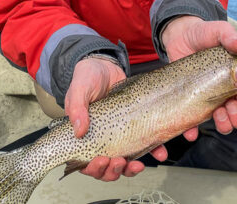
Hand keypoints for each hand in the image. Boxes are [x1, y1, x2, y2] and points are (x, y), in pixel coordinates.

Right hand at [64, 56, 166, 180]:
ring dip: (131, 168)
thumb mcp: (79, 89)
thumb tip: (79, 130)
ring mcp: (119, 135)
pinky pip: (143, 144)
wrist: (105, 65)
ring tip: (138, 164)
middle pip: (106, 168)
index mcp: (84, 136)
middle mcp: (102, 140)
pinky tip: (159, 151)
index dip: (93, 168)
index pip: (85, 163)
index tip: (102, 160)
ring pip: (125, 162)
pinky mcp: (135, 127)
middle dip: (113, 171)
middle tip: (120, 161)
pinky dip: (152, 151)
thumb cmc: (87, 78)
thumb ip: (77, 108)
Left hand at [161, 16, 236, 137]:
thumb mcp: (219, 32)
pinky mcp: (193, 102)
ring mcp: (212, 99)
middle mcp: (230, 92)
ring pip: (226, 123)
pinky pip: (195, 125)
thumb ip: (230, 37)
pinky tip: (191, 131)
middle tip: (233, 106)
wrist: (180, 36)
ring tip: (218, 113)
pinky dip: (194, 131)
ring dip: (226, 125)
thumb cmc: (205, 34)